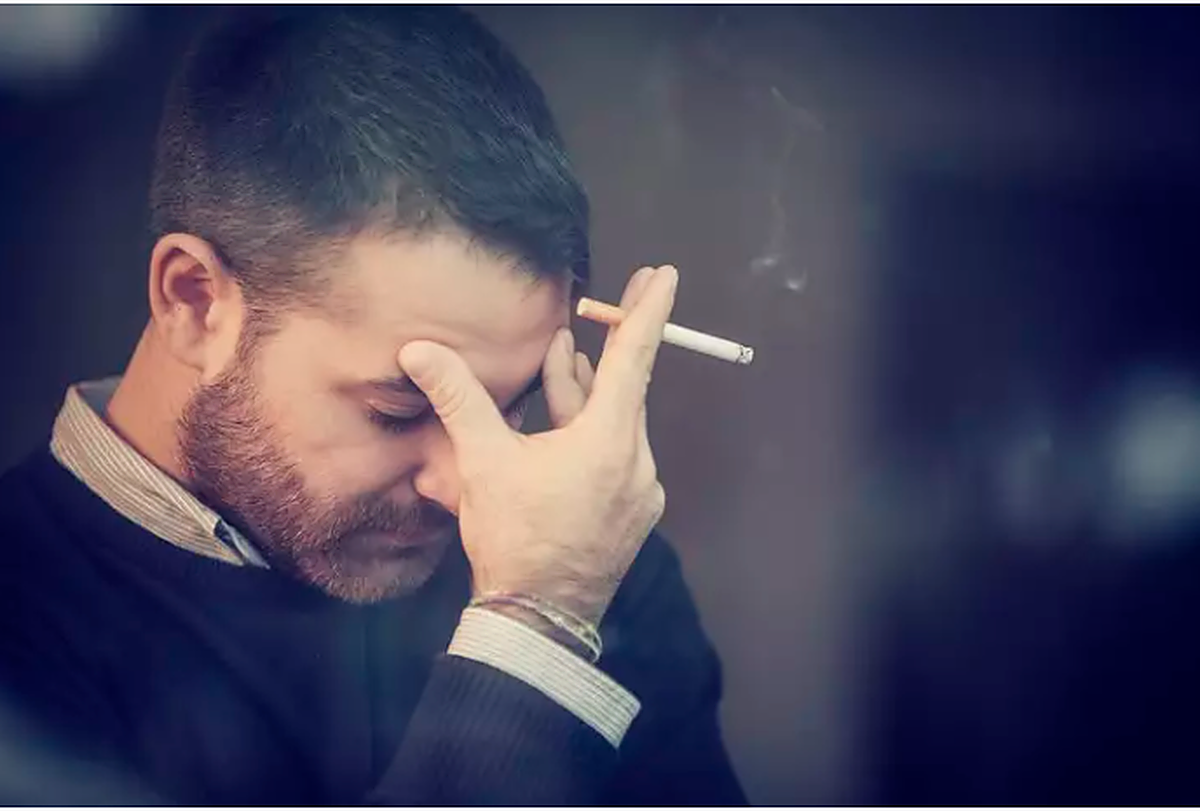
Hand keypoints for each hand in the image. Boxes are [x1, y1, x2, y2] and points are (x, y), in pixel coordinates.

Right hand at [397, 265, 678, 625]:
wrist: (538, 619)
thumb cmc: (514, 538)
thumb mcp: (483, 462)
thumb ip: (458, 398)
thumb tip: (420, 350)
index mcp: (608, 440)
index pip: (634, 357)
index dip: (647, 311)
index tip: (664, 275)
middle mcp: (635, 460)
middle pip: (622, 389)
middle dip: (607, 346)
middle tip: (607, 303)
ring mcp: (637, 489)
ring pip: (612, 424)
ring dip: (587, 392)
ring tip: (569, 354)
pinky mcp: (630, 512)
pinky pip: (613, 455)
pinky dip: (589, 431)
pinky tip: (561, 424)